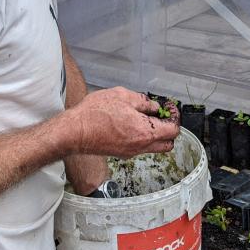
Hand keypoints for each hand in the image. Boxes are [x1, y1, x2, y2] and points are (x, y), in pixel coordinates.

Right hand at [63, 87, 179, 157]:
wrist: (75, 131)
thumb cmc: (95, 114)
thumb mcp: (122, 96)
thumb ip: (143, 102)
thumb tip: (154, 107)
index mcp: (145, 131)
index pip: (173, 130)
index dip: (174, 117)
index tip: (170, 109)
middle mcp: (140, 146)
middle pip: (167, 144)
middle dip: (169, 130)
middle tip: (160, 115)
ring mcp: (130, 152)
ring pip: (153, 147)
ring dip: (154, 134)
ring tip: (143, 117)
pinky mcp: (120, 153)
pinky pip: (139, 147)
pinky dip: (142, 137)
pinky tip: (130, 123)